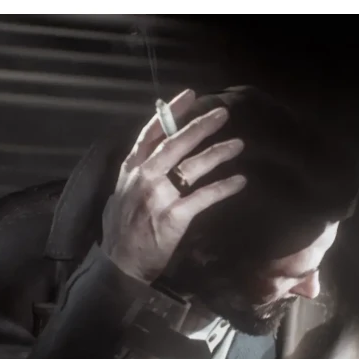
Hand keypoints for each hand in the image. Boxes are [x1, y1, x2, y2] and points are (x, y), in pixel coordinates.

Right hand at [101, 89, 245, 283]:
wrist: (118, 264)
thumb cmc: (120, 230)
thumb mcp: (119, 194)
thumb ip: (134, 174)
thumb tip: (147, 157)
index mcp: (131, 169)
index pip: (151, 133)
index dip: (171, 112)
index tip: (189, 95)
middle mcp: (144, 177)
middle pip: (176, 143)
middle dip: (201, 126)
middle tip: (223, 114)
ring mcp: (158, 196)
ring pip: (193, 167)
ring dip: (218, 153)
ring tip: (239, 144)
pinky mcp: (174, 217)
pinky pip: (204, 197)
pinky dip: (224, 187)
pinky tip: (240, 181)